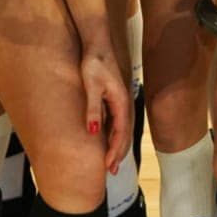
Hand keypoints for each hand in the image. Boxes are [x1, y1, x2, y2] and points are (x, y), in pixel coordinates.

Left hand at [79, 44, 131, 174]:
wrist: (98, 45)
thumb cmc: (94, 64)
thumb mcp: (91, 86)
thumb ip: (93, 109)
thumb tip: (93, 132)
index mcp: (121, 103)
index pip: (121, 133)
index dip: (115, 151)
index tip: (107, 166)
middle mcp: (125, 104)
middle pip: (125, 134)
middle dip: (119, 153)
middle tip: (110, 171)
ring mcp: (121, 102)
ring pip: (123, 129)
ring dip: (119, 146)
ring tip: (112, 162)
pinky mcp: (115, 99)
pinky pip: (118, 123)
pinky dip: (116, 136)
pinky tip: (109, 141)